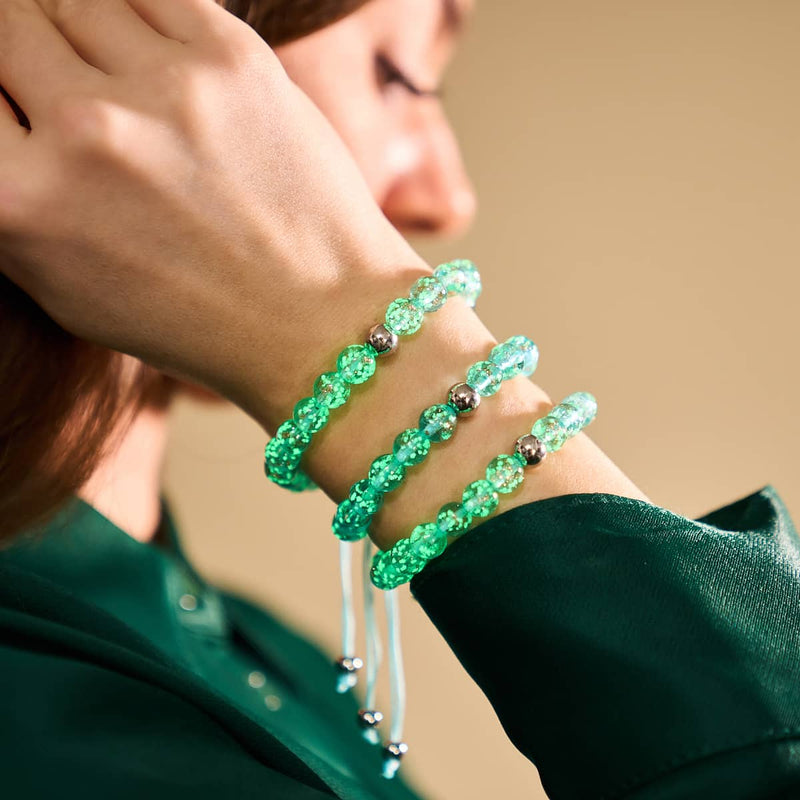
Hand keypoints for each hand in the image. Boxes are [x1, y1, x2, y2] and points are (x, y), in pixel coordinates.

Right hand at [0, 0, 424, 426]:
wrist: (317, 318)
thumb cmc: (195, 318)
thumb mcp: (66, 288)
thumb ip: (8, 197)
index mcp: (20, 202)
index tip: (20, 104)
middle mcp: (82, 132)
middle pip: (6, 26)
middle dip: (23, 52)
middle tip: (64, 87)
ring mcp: (162, 89)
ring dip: (79, 32)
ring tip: (115, 80)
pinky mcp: (233, 59)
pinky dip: (137, 15)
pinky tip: (155, 59)